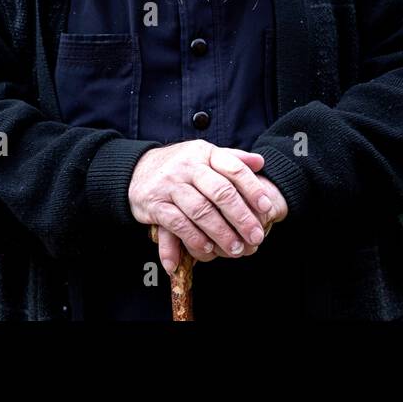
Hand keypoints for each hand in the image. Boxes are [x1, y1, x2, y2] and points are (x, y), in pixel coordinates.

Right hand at [151, 162, 288, 271]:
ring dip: (220, 233)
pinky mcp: (155, 204)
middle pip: (220, 192)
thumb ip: (232, 159)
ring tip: (235, 249)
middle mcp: (188, 166)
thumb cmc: (180, 166)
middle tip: (255, 237)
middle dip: (241, 217)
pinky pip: (178, 223)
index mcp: (204, 153)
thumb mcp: (204, 156)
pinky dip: (194, 238)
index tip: (266, 207)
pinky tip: (207, 249)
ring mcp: (170, 185)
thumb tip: (261, 162)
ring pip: (201, 210)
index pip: (234, 168)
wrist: (136, 170)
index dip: (253, 188)